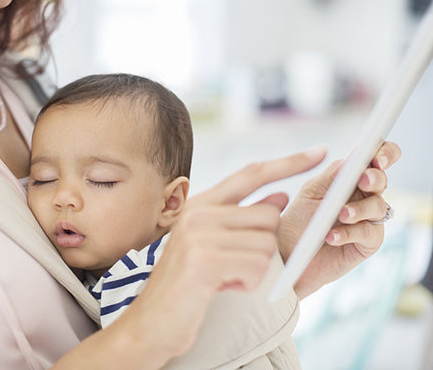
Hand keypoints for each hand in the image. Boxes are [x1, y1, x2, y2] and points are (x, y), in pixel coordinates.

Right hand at [113, 147, 325, 366]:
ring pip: (266, 244)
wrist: (152, 321)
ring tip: (226, 277)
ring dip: (255, 269)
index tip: (320, 151)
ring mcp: (199, 235)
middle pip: (268, 215)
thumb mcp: (213, 245)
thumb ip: (242, 219)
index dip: (288, 162)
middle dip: (264, 245)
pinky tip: (224, 286)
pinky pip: (256, 267)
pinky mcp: (204, 260)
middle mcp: (197, 213)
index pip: (251, 174)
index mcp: (200, 204)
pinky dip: (248, 282)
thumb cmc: (188, 284)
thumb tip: (280, 196)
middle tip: (237, 264)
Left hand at [278, 141, 401, 298]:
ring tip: (342, 214)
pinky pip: (368, 233)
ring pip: (378, 206)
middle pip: (382, 180)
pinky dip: (349, 233)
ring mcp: (367, 220)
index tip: (377, 156)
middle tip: (364, 180)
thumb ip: (332, 176)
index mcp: (350, 178)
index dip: (384, 152)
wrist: (287, 254)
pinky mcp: (366, 244)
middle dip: (375, 178)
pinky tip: (331, 236)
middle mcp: (363, 196)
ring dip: (360, 208)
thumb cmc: (298, 220)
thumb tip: (353, 156)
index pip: (376, 158)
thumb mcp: (310, 193)